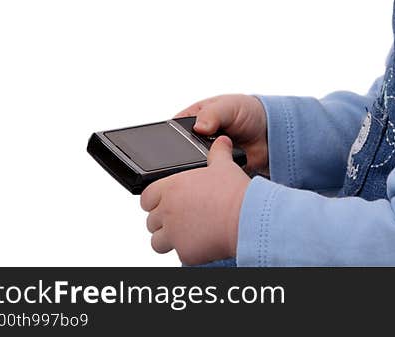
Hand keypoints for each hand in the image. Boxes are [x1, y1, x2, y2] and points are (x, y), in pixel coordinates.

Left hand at [140, 135, 250, 264]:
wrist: (248, 218)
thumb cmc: (235, 192)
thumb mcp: (224, 166)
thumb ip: (217, 153)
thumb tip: (221, 141)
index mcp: (171, 188)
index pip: (146, 197)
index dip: (155, 200)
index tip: (167, 202)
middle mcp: (168, 211)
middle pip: (151, 221)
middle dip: (164, 221)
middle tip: (182, 218)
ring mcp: (174, 234)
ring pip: (157, 241)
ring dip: (170, 238)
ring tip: (188, 233)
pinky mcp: (184, 252)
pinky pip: (179, 254)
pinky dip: (188, 250)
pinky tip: (203, 242)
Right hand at [173, 94, 268, 176]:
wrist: (270, 133)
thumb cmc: (248, 113)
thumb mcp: (229, 106)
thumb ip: (213, 114)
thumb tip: (200, 126)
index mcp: (191, 121)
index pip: (171, 133)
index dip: (169, 140)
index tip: (174, 146)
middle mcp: (194, 141)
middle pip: (178, 155)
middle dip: (184, 159)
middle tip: (198, 158)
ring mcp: (204, 159)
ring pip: (192, 171)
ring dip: (199, 170)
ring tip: (211, 166)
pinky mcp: (216, 173)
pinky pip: (208, 183)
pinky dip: (212, 182)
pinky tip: (218, 178)